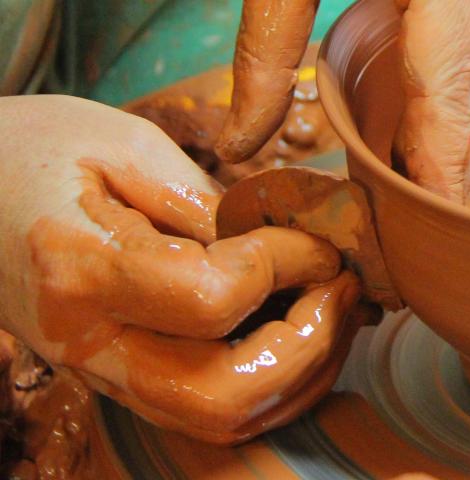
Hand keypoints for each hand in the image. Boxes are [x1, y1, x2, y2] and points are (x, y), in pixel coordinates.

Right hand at [0, 95, 360, 443]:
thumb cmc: (34, 151)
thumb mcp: (120, 144)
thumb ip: (202, 201)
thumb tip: (283, 242)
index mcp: (81, 269)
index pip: (214, 298)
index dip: (286, 266)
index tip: (318, 239)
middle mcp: (91, 343)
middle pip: (226, 393)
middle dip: (310, 345)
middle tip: (344, 288)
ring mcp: (105, 371)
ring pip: (225, 416)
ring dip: (303, 371)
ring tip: (336, 309)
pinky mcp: (123, 376)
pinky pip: (212, 407)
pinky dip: (275, 380)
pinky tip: (302, 331)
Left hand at [214, 0, 469, 204]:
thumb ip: (265, 48)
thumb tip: (240, 143)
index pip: (451, 77)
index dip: (447, 152)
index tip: (437, 206)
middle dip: (464, 146)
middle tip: (436, 205)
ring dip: (467, 116)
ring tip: (437, 170)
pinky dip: (464, 76)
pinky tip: (437, 105)